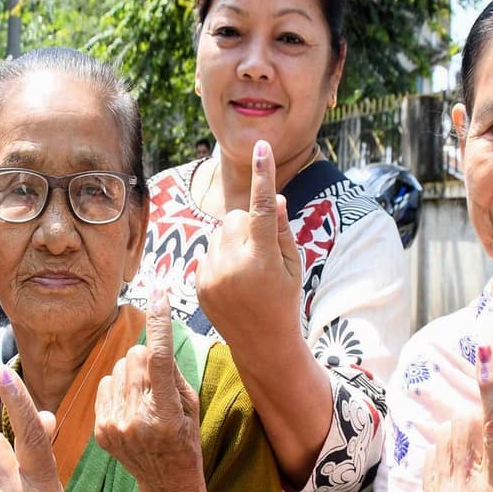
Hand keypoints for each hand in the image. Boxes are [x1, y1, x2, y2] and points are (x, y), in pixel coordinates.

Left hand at [94, 289, 202, 484]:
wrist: (166, 482)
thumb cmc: (184, 437)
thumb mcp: (190, 405)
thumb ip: (170, 370)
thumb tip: (154, 333)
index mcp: (167, 414)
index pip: (159, 359)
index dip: (159, 324)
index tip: (160, 294)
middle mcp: (138, 420)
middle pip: (134, 356)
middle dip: (146, 358)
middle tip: (158, 381)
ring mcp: (116, 426)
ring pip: (118, 368)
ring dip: (131, 374)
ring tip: (145, 400)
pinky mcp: (101, 430)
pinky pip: (105, 384)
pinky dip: (118, 388)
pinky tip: (130, 408)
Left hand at [196, 140, 303, 351]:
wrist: (261, 344)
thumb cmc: (285, 300)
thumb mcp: (294, 266)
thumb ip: (282, 230)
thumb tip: (273, 197)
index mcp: (263, 259)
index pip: (263, 208)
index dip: (263, 176)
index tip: (262, 147)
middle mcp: (233, 265)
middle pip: (235, 217)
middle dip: (248, 225)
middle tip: (262, 254)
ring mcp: (212, 275)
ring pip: (219, 232)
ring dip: (233, 241)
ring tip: (247, 272)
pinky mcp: (198, 282)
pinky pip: (208, 250)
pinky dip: (220, 257)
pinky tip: (233, 281)